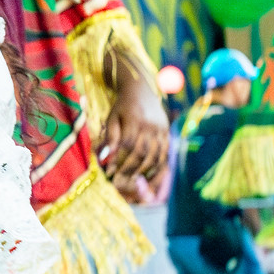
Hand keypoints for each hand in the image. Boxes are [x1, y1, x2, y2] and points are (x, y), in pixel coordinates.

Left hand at [99, 68, 169, 188]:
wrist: (142, 90)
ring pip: (155, 156)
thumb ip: (110, 136)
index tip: (110, 173)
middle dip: (130, 170)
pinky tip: (149, 177)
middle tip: (120, 182)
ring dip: (144, 172)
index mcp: (134, 119)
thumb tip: (104, 156)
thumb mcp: (112, 117)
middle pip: (141, 153)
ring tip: (133, 182)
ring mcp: (161, 130)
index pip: (126, 145)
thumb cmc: (122, 107)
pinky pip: (166, 154)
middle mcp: (150, 125)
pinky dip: (158, 168)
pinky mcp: (168, 134)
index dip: (118, 160)